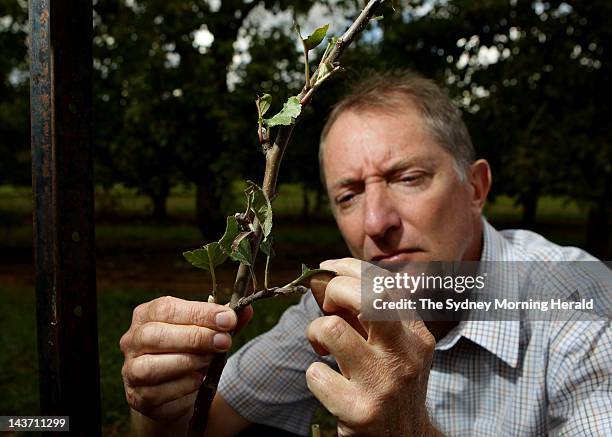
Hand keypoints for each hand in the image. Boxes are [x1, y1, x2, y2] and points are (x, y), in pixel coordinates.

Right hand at [119, 296, 252, 425]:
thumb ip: (225, 322)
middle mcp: (132, 340)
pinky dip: (182, 386)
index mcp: (147, 315)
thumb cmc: (191, 351)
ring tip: (210, 361)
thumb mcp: (209, 332)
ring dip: (187, 362)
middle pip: (156, 335)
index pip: (167, 308)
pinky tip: (199, 380)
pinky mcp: (137, 396)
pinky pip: (157, 392)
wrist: (175, 391)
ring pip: (151, 366)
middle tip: (224, 341)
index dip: (199, 313)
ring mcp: (130, 369)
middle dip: (196, 337)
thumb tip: (246, 309)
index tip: (228, 319)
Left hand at [307, 258, 439, 436]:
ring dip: (315, 332)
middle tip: (325, 305)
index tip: (327, 268)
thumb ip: (365, 314)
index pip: (384, 283)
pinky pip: (316, 373)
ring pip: (332, 329)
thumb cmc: (389, 382)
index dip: (349, 267)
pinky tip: (327, 382)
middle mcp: (405, 355)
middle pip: (368, 296)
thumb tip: (325, 279)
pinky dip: (313, 373)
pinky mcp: (359, 410)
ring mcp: (383, 383)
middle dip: (335, 288)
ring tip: (320, 345)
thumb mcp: (392, 346)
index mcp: (416, 334)